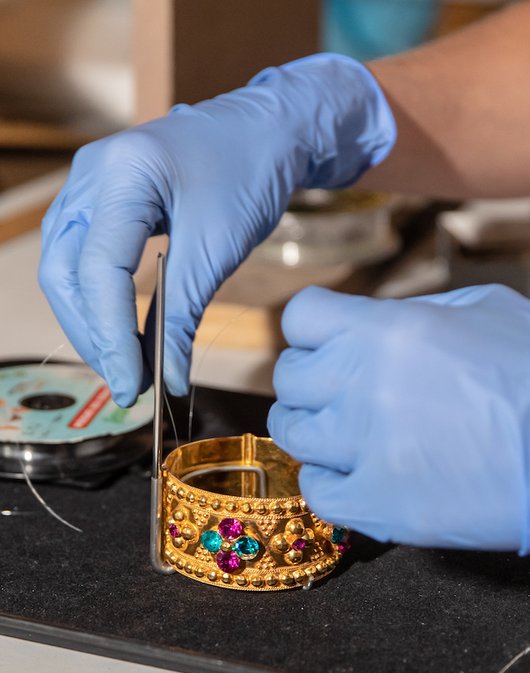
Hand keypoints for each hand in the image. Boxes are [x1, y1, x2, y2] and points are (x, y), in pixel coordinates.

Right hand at [38, 56, 394, 405]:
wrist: (265, 132)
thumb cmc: (249, 172)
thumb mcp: (218, 249)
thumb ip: (184, 316)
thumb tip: (167, 380)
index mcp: (122, 174)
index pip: (97, 271)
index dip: (110, 337)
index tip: (133, 386)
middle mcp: (91, 176)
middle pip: (64, 274)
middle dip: (91, 336)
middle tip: (127, 384)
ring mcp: (89, 188)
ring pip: (65, 272)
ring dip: (91, 325)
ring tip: (127, 368)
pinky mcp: (100, 205)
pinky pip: (83, 263)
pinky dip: (100, 305)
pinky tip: (125, 337)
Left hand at [268, 284, 529, 553]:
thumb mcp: (483, 311)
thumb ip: (415, 314)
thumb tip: (376, 324)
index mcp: (386, 330)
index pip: (300, 317)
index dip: (313, 330)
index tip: (329, 344)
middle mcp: (362, 386)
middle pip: (289, 378)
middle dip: (312, 382)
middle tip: (339, 394)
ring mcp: (364, 449)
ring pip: (292, 434)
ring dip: (313, 431)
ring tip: (343, 435)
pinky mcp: (377, 504)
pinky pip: (315, 491)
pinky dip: (326, 483)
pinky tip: (352, 475)